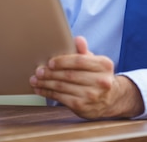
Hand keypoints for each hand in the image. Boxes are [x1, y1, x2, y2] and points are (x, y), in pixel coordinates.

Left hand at [29, 36, 144, 118]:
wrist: (111, 99)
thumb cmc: (98, 76)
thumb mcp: (95, 62)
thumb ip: (84, 51)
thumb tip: (78, 39)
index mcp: (104, 65)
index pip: (79, 61)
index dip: (62, 61)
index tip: (50, 62)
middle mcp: (101, 81)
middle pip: (69, 75)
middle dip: (50, 73)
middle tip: (38, 71)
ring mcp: (92, 96)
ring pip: (63, 87)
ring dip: (46, 83)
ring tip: (35, 80)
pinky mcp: (83, 107)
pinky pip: (61, 98)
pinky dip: (48, 93)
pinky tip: (41, 89)